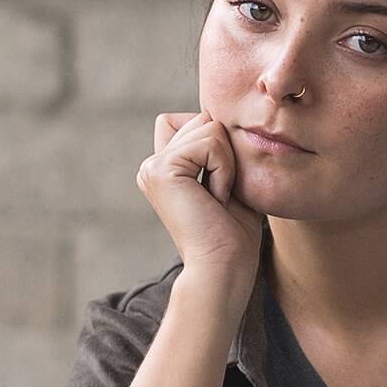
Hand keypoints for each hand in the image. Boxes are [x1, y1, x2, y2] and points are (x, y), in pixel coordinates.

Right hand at [135, 109, 264, 289]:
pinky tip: (216, 200)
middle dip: (226, 153)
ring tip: (218, 200)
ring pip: (209, 125)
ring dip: (227, 163)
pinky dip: (224, 170)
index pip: (198, 121)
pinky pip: (211, 142)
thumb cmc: (234, 238)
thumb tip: (227, 116)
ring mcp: (153, 166)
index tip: (222, 192)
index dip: (221, 147)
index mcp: (165, 169)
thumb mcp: (231, 184)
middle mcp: (152, 165)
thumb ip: (222, 151)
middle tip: (221, 197)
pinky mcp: (162, 169)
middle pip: (204, 118)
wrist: (224, 270)